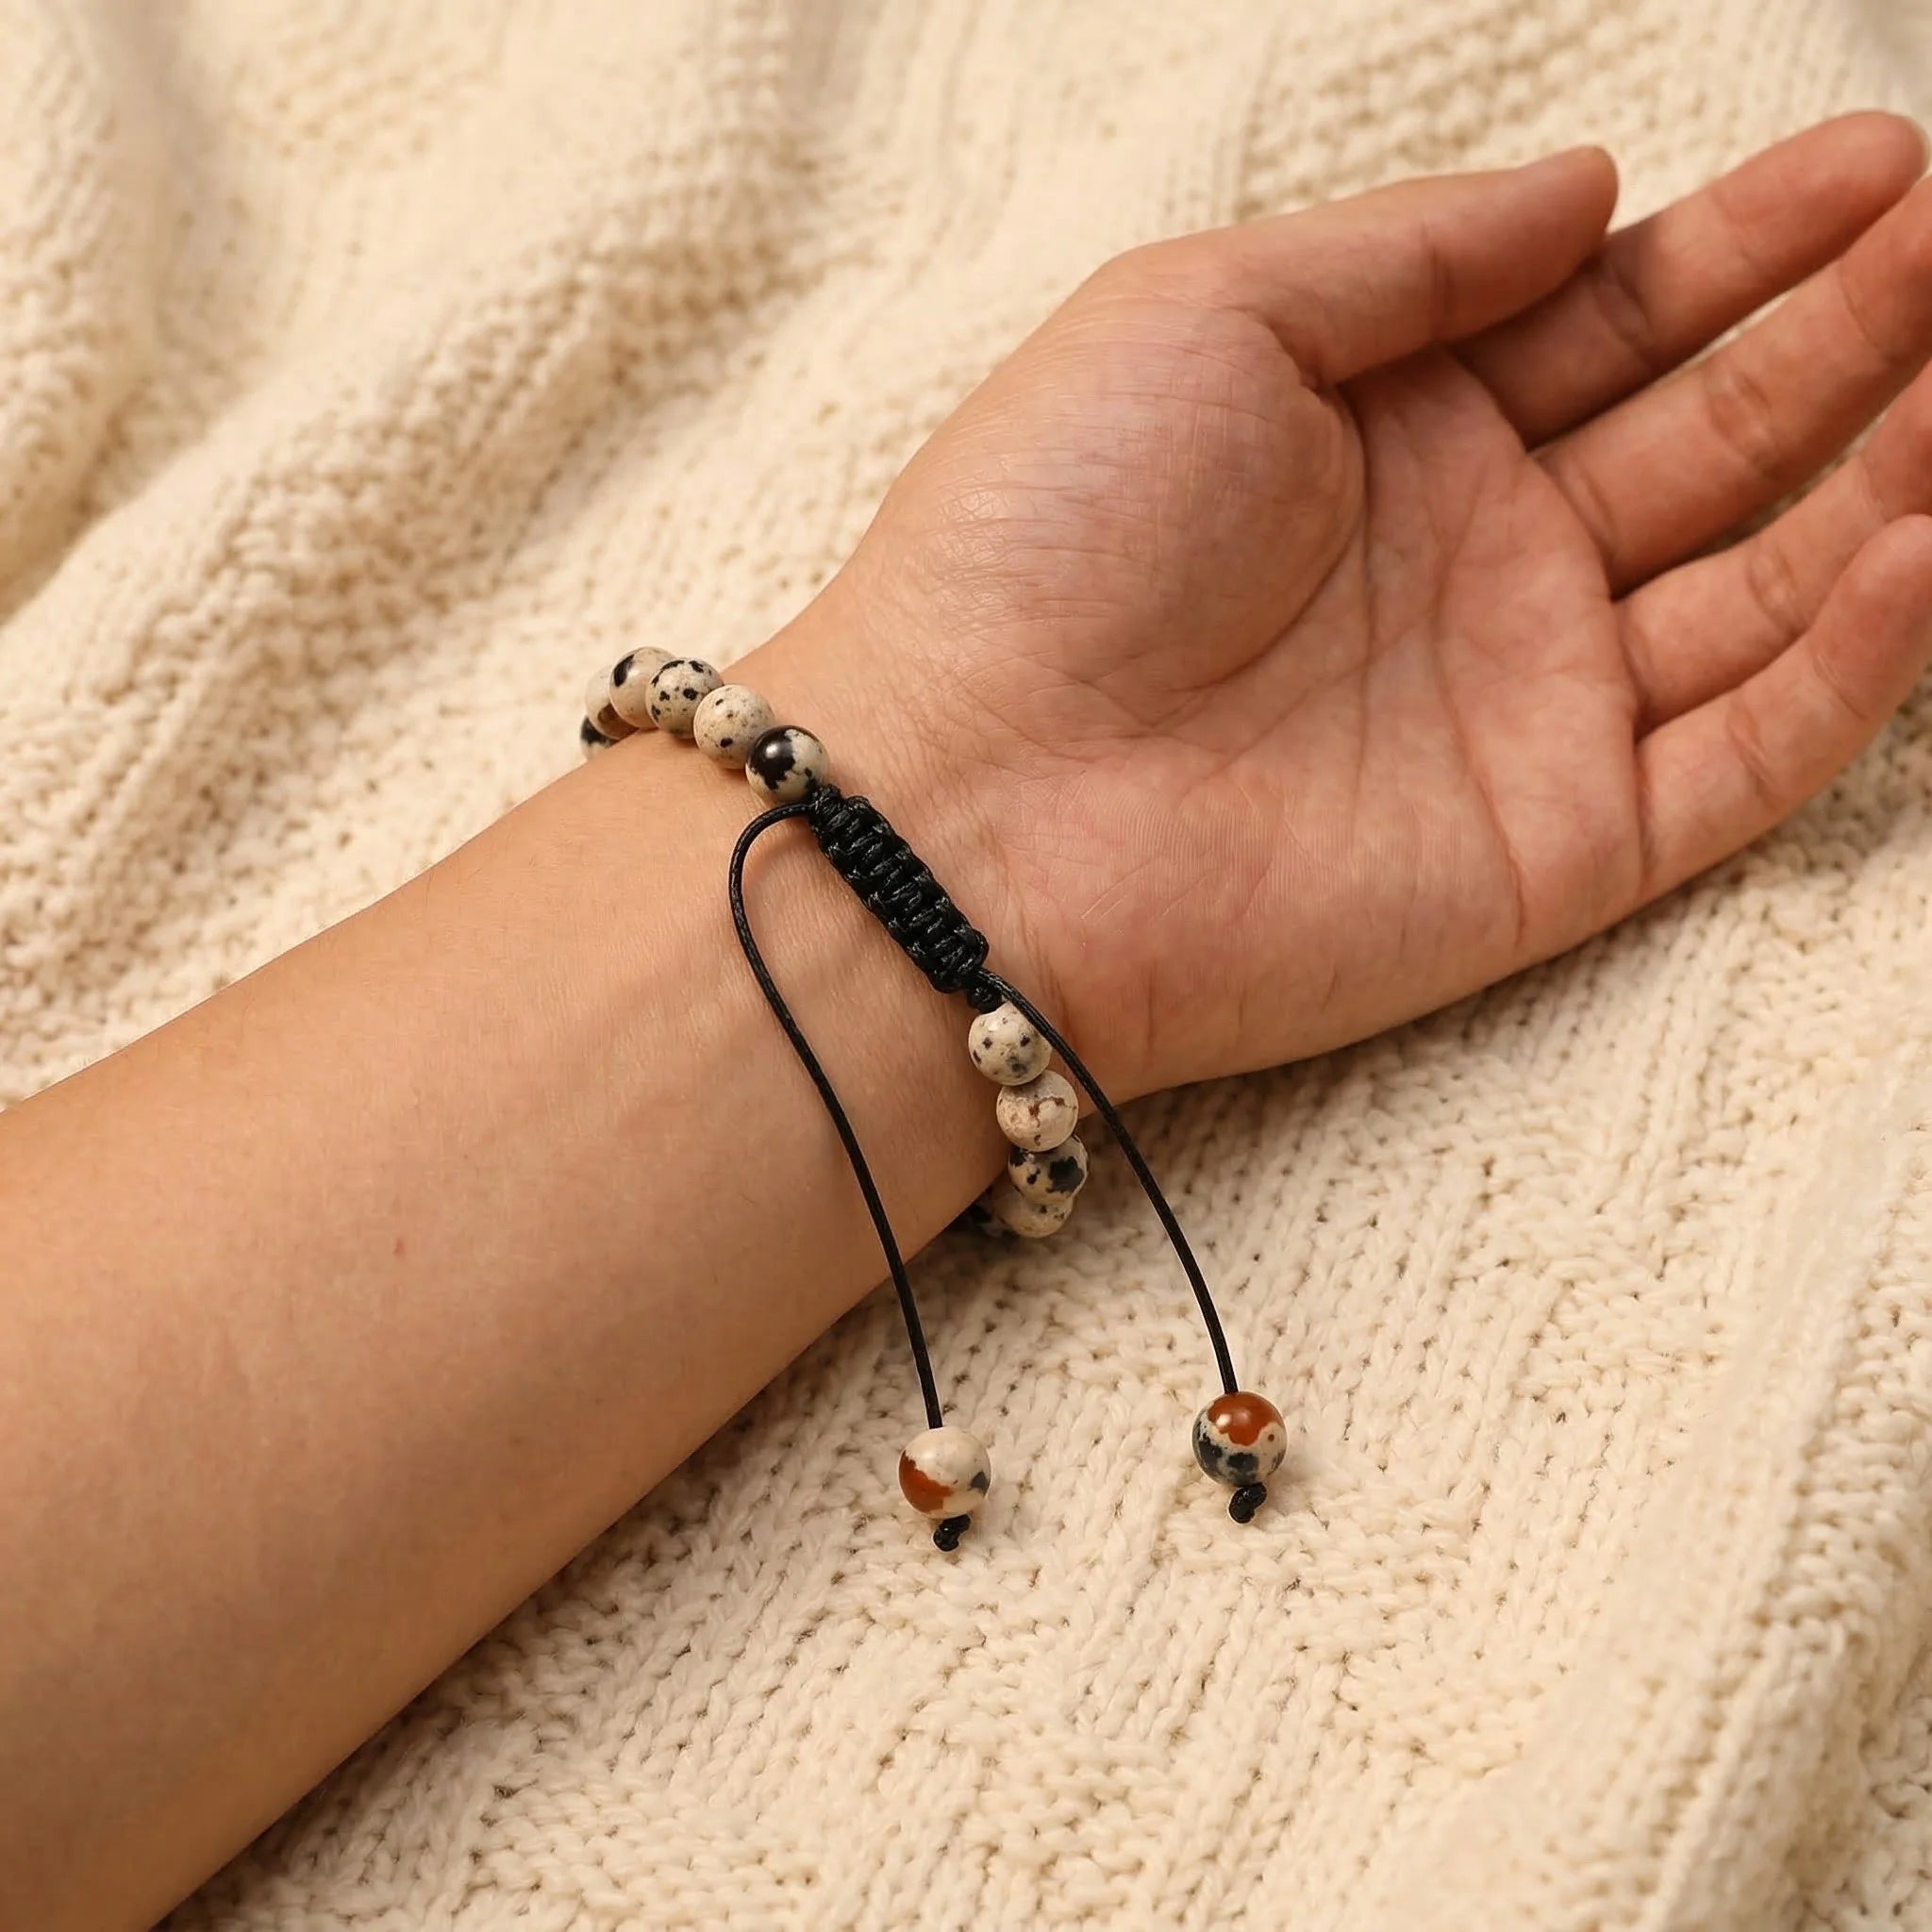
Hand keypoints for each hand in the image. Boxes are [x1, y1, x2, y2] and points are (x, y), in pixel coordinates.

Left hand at [760, 115, 1931, 1098]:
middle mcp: (1472, 566)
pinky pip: (1744, 755)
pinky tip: (1921, 541)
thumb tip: (1590, 185)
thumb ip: (1413, 254)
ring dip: (1893, 477)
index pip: (1612, 320)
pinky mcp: (1552, 853)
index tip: (1885, 161)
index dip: (1751, 242)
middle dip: (1854, 334)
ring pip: (1762, 587)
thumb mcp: (1207, 315)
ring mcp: (1521, 711)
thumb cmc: (1041, 538)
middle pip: (1713, 435)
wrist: (967, 802)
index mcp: (1388, 432)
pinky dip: (1850, 661)